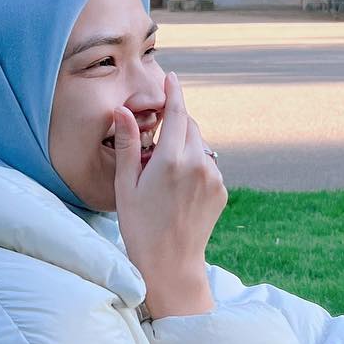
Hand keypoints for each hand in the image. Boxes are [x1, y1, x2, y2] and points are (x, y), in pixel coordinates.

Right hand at [113, 71, 224, 318]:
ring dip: (186, 146)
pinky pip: (208, 165)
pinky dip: (195, 165)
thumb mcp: (126, 185)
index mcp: (172, 160)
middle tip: (155, 142)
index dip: (174, 93)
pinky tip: (178, 189)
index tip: (172, 78)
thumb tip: (122, 110)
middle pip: (191, 127)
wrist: (170, 265)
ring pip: (201, 146)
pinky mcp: (222, 191)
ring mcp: (214, 178)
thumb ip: (128, 144)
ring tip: (164, 173)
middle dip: (176, 124)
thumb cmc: (140, 226)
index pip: (178, 113)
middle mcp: (199, 164)